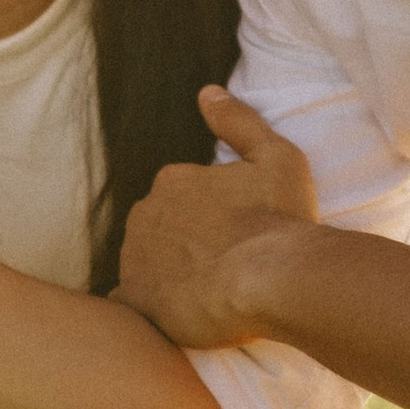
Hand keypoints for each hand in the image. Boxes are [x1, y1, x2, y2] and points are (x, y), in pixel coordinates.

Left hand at [117, 86, 320, 351]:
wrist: (274, 278)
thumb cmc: (282, 219)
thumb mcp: (276, 157)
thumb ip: (239, 122)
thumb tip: (207, 92)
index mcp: (173, 180)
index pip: (180, 199)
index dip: (208, 221)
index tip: (233, 238)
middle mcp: (145, 214)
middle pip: (158, 230)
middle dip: (183, 247)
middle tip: (222, 268)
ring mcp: (136, 258)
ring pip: (143, 265)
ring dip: (166, 276)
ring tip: (208, 296)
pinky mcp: (136, 300)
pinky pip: (128, 304)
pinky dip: (145, 308)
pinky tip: (174, 315)